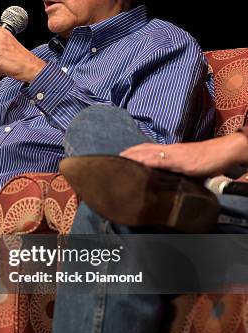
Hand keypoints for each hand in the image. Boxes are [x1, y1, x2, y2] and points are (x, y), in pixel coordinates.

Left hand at [120, 132, 247, 176]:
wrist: (223, 152)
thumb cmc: (207, 160)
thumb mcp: (186, 167)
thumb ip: (173, 172)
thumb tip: (164, 182)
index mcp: (168, 152)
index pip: (144, 151)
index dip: (130, 154)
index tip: (116, 160)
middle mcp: (167, 150)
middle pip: (140, 150)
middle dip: (125, 155)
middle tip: (109, 161)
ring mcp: (172, 154)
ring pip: (145, 152)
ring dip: (130, 156)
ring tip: (115, 162)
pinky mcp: (178, 159)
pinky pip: (158, 159)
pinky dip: (144, 161)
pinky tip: (135, 164)